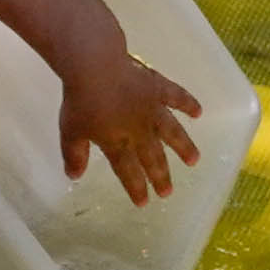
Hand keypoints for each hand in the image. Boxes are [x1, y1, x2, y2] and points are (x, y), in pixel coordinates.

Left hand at [56, 44, 205, 205]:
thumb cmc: (80, 100)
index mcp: (118, 143)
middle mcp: (140, 131)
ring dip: (183, 147)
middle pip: (152, 157)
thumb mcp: (71, 131)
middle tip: (168, 192)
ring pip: (172, 133)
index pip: (128, 172)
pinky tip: (198, 112)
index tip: (144, 203)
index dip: (136, 188)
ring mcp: (152, 109)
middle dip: (161, 176)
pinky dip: (188, 104)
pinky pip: (177, 97)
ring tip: (194, 160)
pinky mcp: (158, 87)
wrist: (95, 66)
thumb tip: (74, 176)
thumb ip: (74, 155)